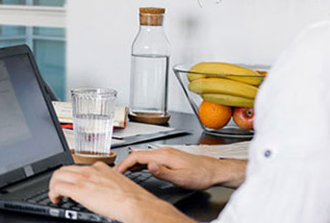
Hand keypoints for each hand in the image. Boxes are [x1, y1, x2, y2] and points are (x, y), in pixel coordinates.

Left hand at [48, 162, 190, 222]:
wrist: (136, 204)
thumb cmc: (133, 199)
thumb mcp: (118, 184)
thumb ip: (108, 183)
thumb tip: (103, 192)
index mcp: (101, 168)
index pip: (78, 168)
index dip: (71, 177)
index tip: (70, 184)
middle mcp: (91, 170)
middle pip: (64, 169)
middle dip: (58, 180)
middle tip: (58, 191)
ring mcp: (84, 178)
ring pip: (58, 176)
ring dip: (54, 186)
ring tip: (56, 196)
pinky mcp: (79, 189)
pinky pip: (57, 187)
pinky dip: (53, 193)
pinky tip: (56, 200)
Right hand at [116, 147, 240, 189]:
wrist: (214, 171)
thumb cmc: (200, 175)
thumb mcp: (180, 177)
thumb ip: (162, 172)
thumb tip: (148, 166)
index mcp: (164, 155)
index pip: (137, 156)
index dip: (124, 163)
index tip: (117, 171)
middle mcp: (164, 152)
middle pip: (138, 154)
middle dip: (124, 163)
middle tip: (116, 173)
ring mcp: (166, 153)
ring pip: (143, 156)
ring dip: (131, 163)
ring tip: (123, 172)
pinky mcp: (169, 157)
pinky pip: (149, 158)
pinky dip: (140, 164)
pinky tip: (138, 169)